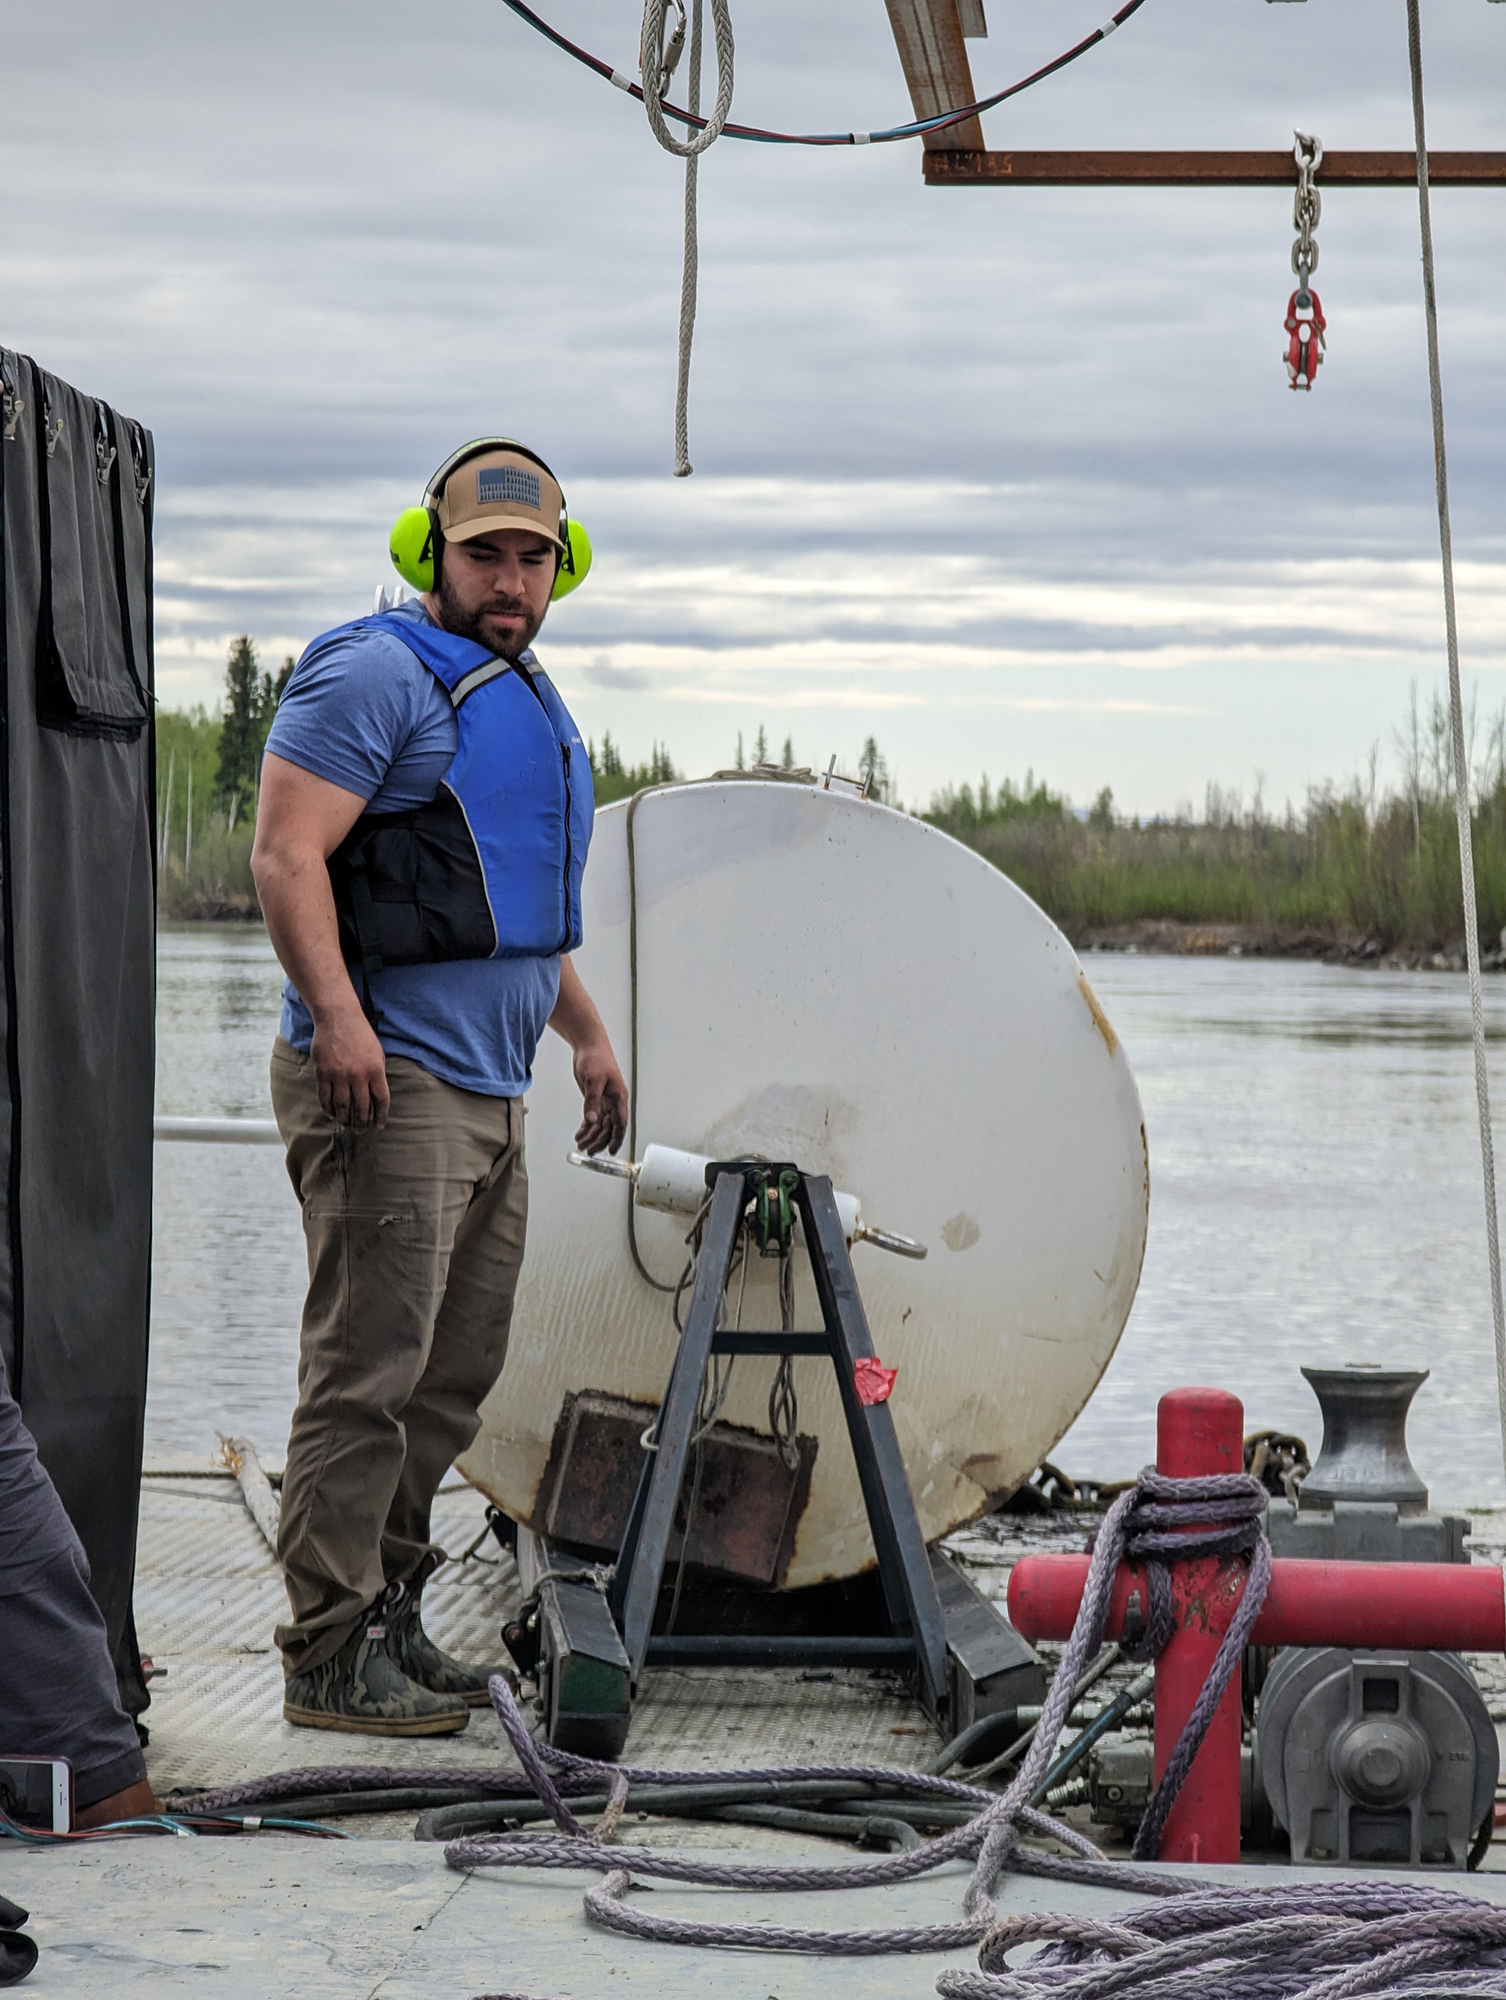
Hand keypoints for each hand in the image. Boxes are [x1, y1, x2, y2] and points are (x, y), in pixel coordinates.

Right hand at [310, 1004, 390, 1129]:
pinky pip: (325, 1097)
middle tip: (360, 1130)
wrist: (338, 1017)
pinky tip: (331, 1114)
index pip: (381, 1100)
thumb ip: (377, 1073)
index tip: (379, 1126)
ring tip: (346, 1125)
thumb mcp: (377, 1052)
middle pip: (361, 1107)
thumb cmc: (360, 1034)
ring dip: (345, 1119)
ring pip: (342, 1106)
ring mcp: (339, 1075)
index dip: (381, 1116)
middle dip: (362, 1122)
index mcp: (376, 1070)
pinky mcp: (323, 1073)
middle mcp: (358, 1075)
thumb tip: (376, 1095)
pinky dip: (328, 1109)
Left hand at [572, 1038, 627, 1155]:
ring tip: (581, 1145)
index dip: (617, 1138)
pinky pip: (593, 1117)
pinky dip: (587, 1127)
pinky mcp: (594, 1098)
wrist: (589, 1045)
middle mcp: (613, 1101)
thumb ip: (592, 1101)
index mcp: (619, 1097)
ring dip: (591, 1136)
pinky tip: (580, 1134)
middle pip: (609, 1127)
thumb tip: (592, 1120)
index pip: (621, 1123)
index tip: (612, 1151)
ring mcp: (604, 1100)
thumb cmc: (596, 1058)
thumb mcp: (593, 1080)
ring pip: (600, 1124)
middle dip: (599, 1141)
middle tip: (588, 1151)